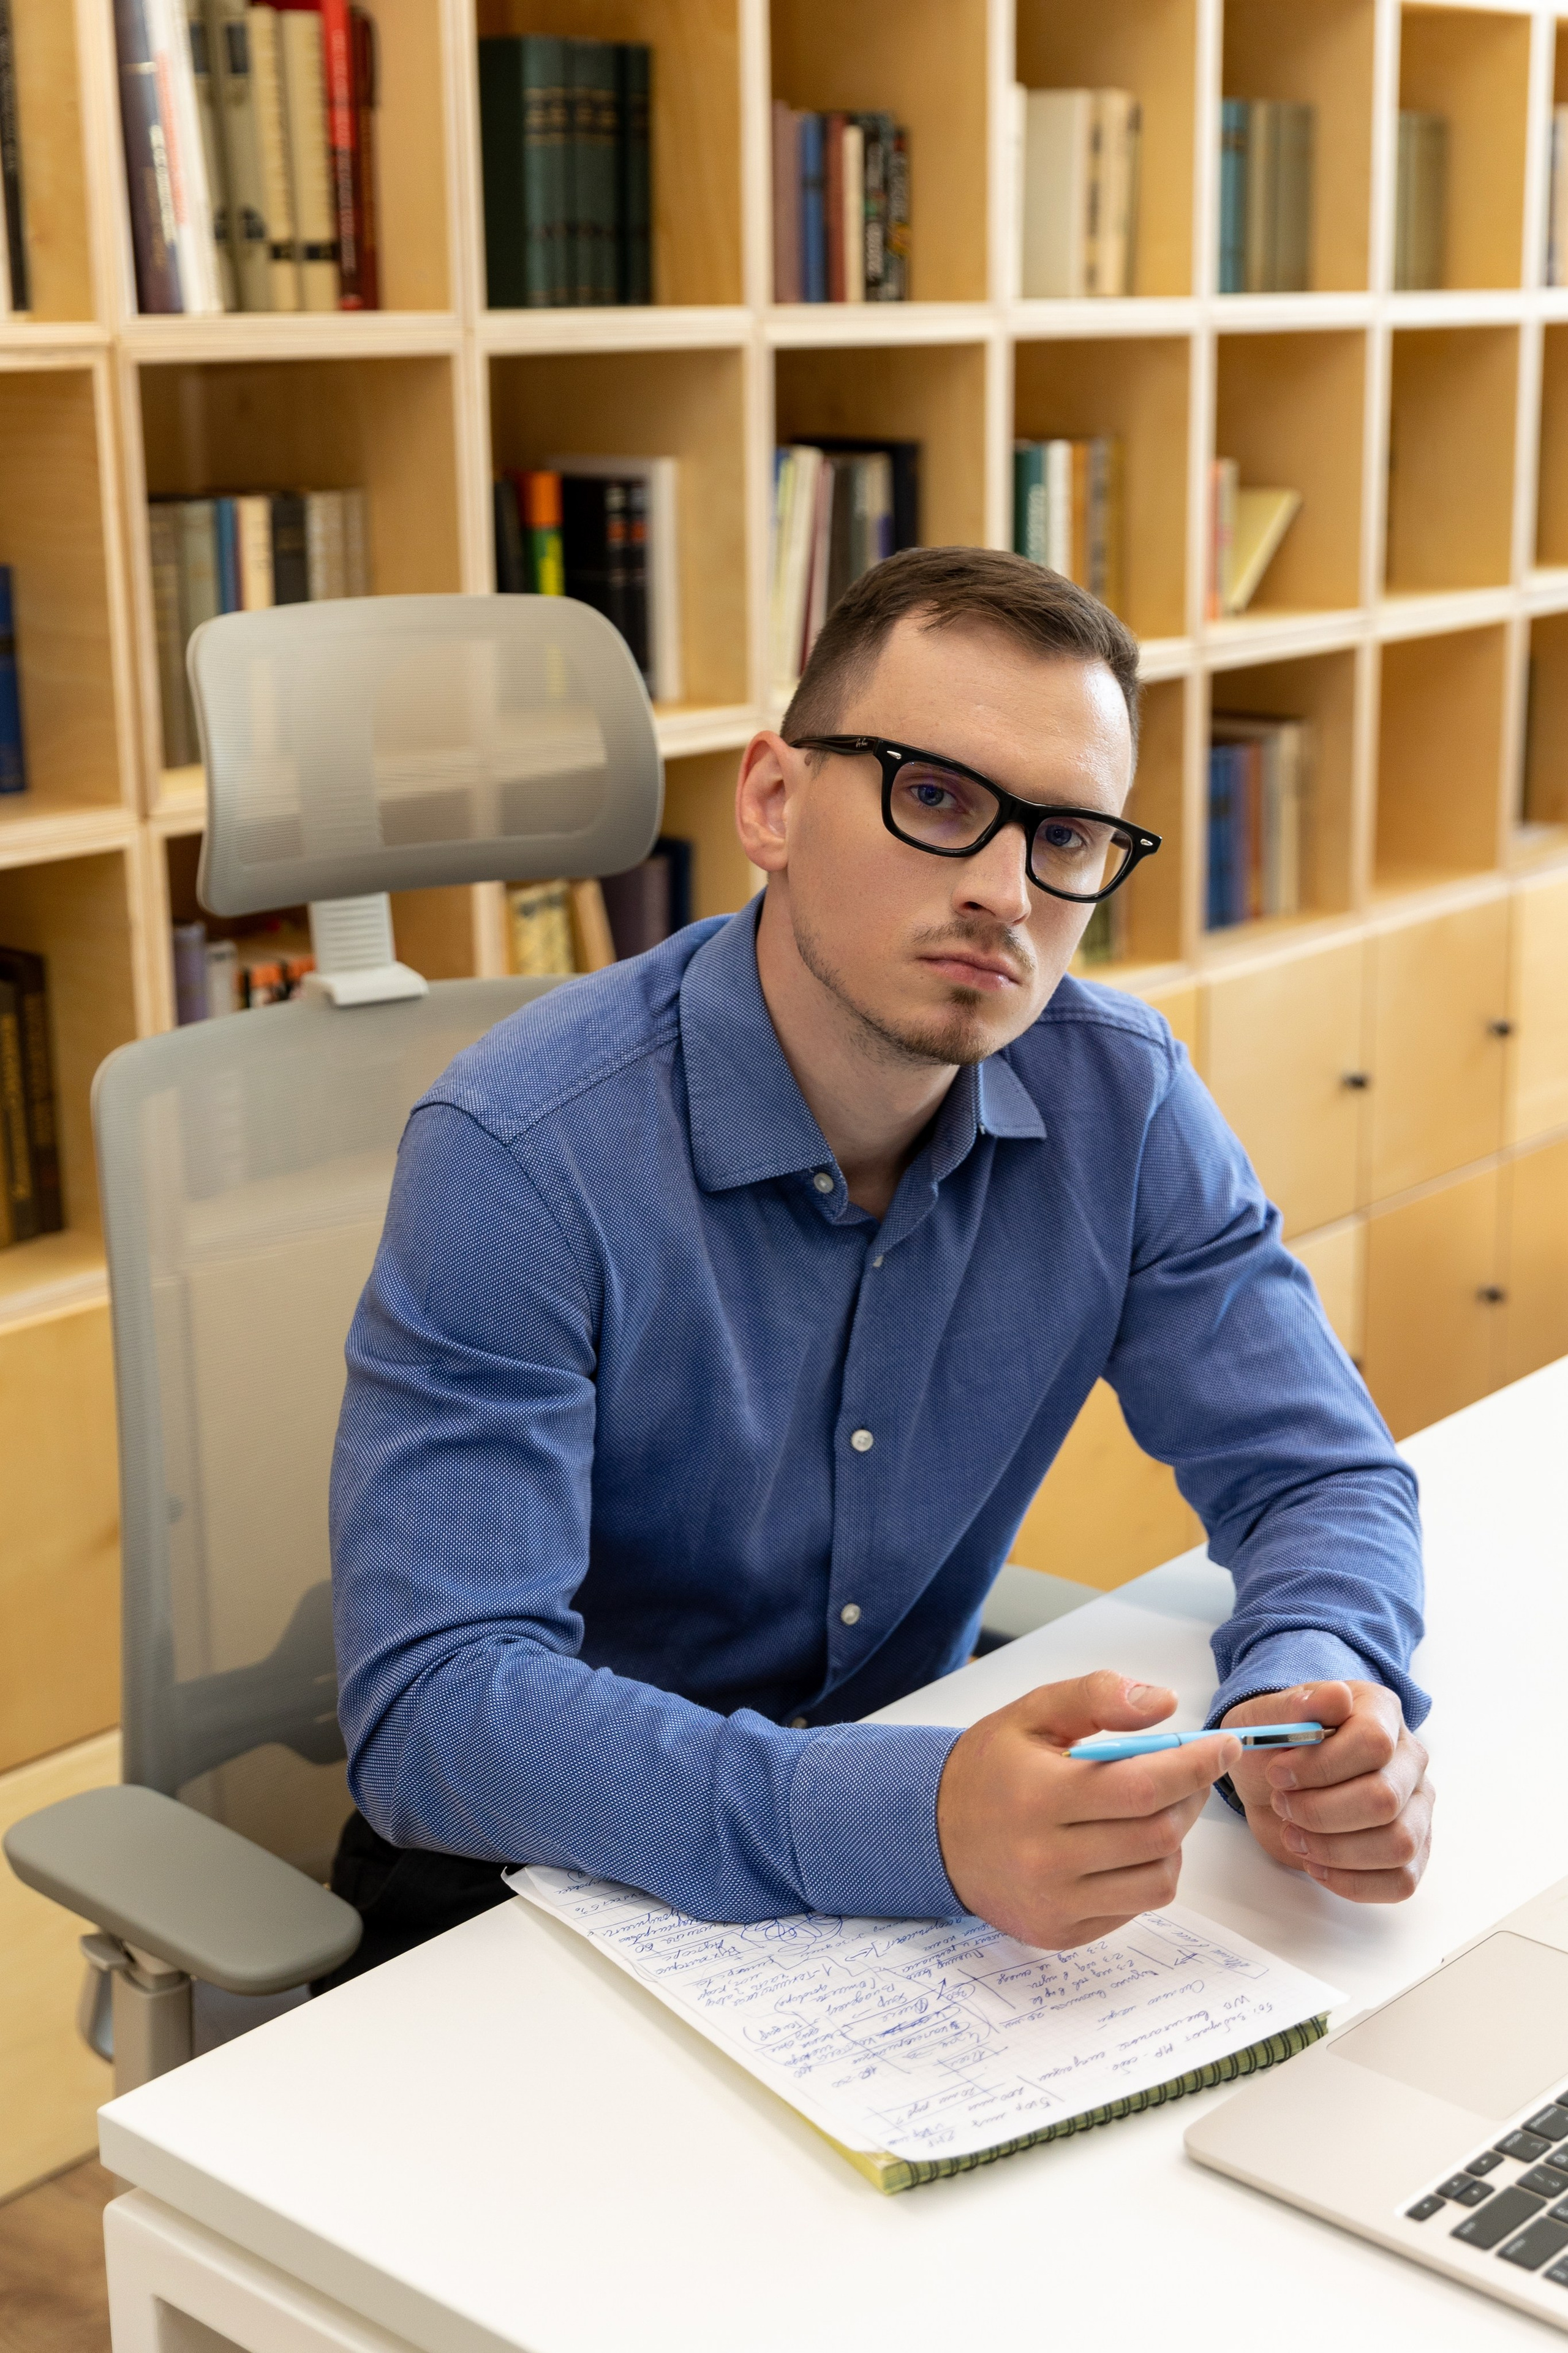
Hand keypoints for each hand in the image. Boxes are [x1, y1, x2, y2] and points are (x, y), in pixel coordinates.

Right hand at [936, 1670, 1240, 1948]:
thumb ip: (1097, 1696)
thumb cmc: (991, 1768)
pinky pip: (1135, 1907)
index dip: (1194, 1766)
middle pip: (1158, 1834)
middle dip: (1191, 1796)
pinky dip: (1147, 1872)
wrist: (934, 1832)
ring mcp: (1053, 1905)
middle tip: (1191, 1771)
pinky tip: (1125, 1843)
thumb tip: (1164, 1704)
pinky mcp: (1060, 1933)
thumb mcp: (1034, 1712)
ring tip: (1155, 1808)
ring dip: (1174, 1839)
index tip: (1222, 1746)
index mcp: (1038, 1796)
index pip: (1142, 1787)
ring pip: (1158, 1880)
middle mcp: (1044, 1859)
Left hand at [1221, 1681, 1432, 1902]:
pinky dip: (1353, 1882)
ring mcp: (1417, 1806)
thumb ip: (1295, 1706)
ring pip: (1399, 1844)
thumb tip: (1336, 1697)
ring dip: (1335, 1849)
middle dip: (1320, 1812)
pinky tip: (1316, 1863)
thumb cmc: (1275, 1743)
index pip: (1373, 1743)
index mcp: (1380, 1712)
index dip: (1321, 1766)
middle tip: (1282, 1805)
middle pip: (1384, 1799)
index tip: (1277, 1774)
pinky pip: (1401, 1880)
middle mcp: (1409, 1758)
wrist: (1274, 1779)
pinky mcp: (1412, 1850)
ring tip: (1295, 1836)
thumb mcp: (1265, 1716)